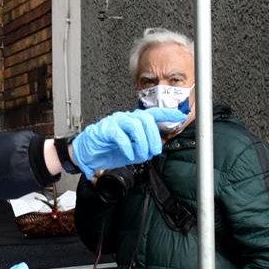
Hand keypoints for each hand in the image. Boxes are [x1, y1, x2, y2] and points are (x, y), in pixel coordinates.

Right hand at [69, 109, 186, 174]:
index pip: (153, 113)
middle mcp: (126, 118)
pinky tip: (129, 155)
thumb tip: (153, 151)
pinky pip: (120, 135)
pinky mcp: (105, 130)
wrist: (87, 153)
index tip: (180, 114)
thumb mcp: (132, 149)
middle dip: (153, 137)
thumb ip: (143, 147)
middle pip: (146, 119)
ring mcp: (115, 122)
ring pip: (135, 125)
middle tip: (153, 151)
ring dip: (142, 143)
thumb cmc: (108, 149)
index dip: (167, 113)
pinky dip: (128, 147)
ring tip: (141, 155)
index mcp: (134, 122)